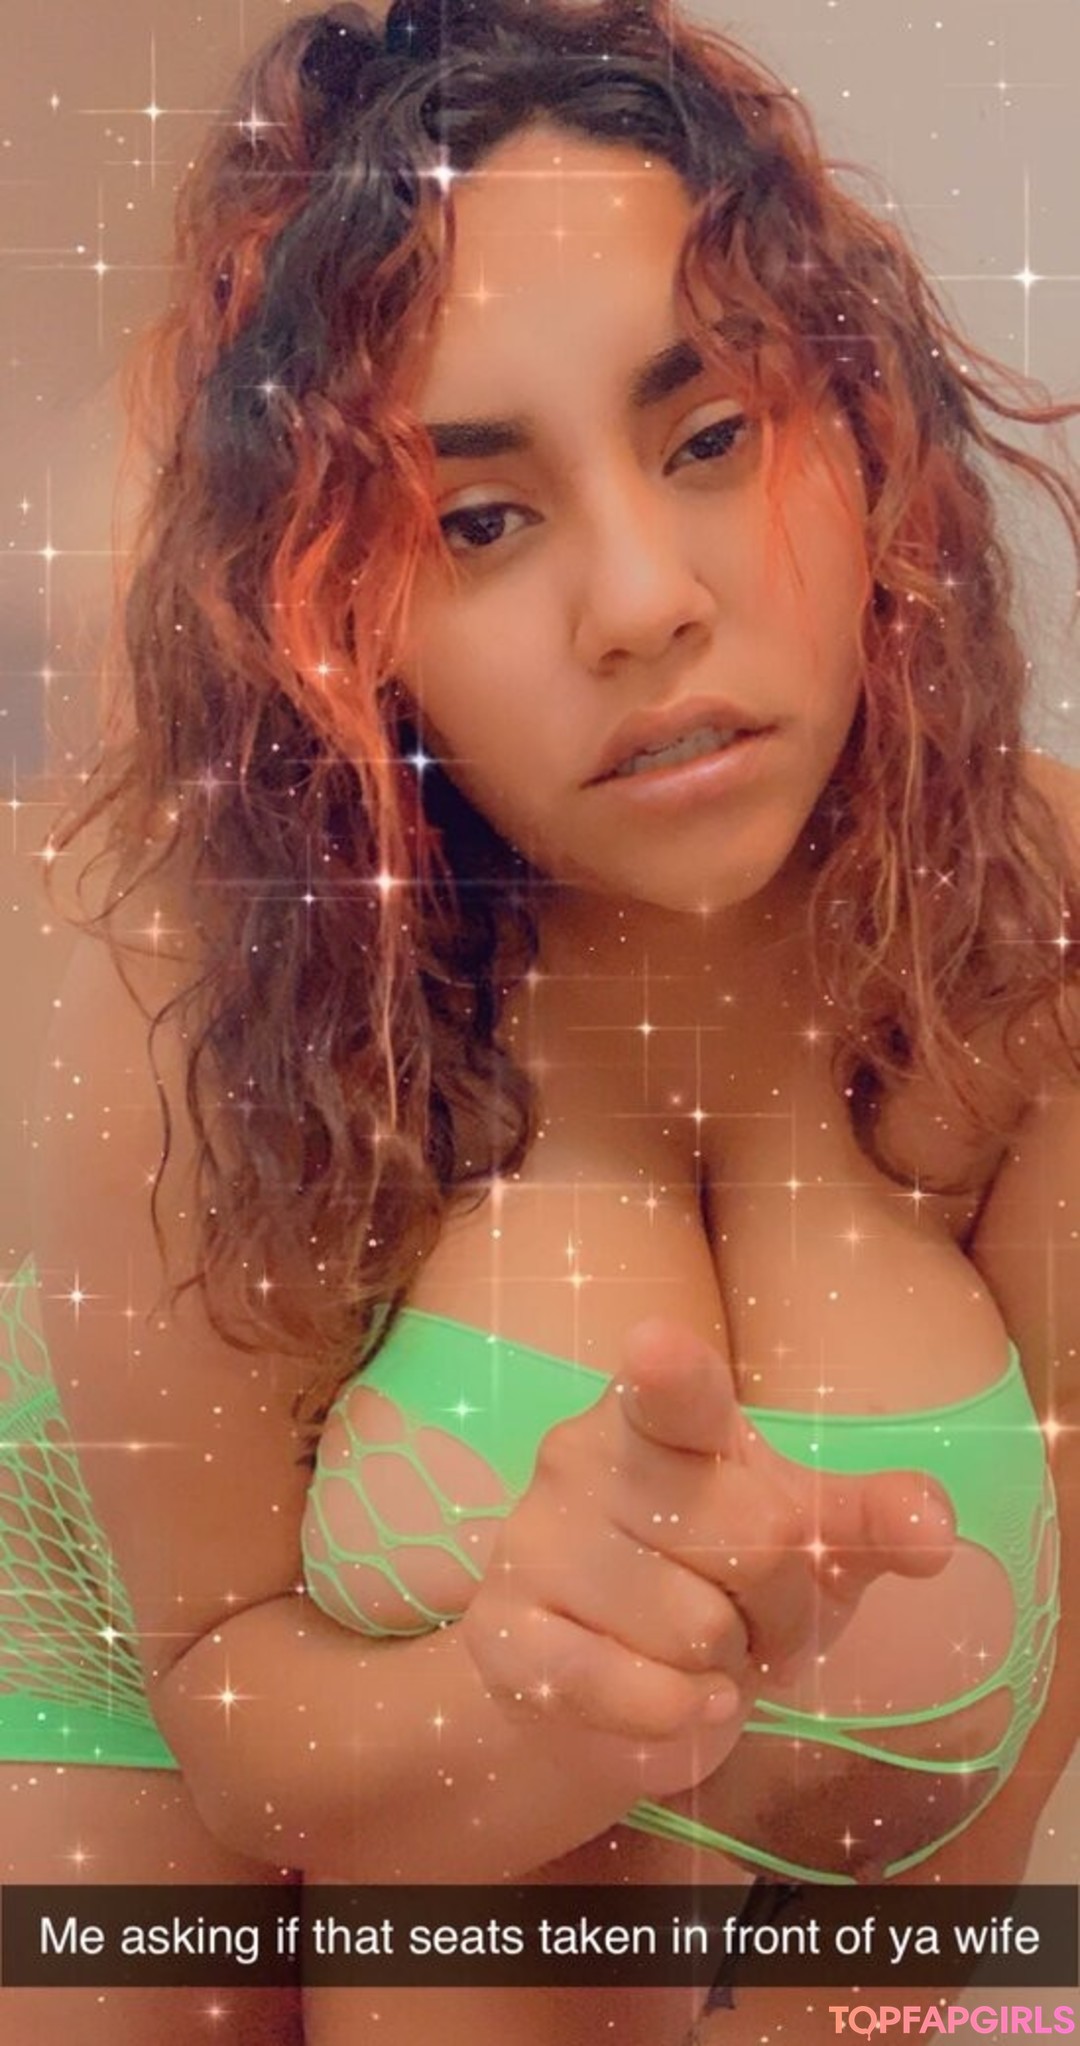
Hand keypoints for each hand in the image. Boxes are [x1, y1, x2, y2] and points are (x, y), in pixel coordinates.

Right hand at [460, 1317, 952, 1792]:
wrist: (608, 1689)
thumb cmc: (721, 1583)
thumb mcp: (811, 1540)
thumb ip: (873, 1520)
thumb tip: (934, 1529)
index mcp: (660, 1412)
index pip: (674, 1390)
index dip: (670, 1371)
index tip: (657, 1347)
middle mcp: (582, 1456)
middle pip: (755, 1537)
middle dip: (783, 1602)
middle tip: (751, 1613)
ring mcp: (533, 1540)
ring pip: (695, 1629)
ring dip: (725, 1669)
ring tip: (699, 1654)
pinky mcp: (504, 1632)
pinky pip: (619, 1690)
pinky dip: (672, 1716)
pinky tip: (673, 1701)